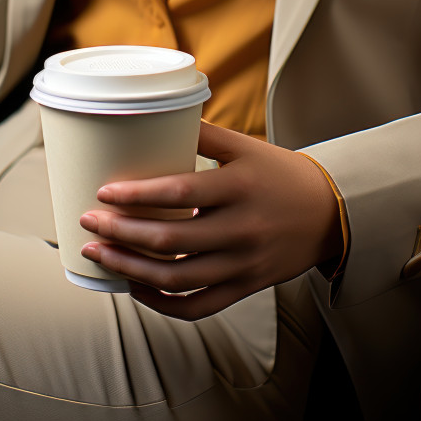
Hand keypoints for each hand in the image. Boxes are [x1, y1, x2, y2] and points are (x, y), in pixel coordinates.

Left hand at [79, 122, 345, 319]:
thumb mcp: (247, 146)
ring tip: (99, 254)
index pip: (179, 194)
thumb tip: (153, 114)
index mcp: (239, 187)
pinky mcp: (246, 286)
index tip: (104, 192)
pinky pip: (198, 306)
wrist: (331, 213)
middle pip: (170, 240)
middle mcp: (241, 228)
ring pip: (176, 278)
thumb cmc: (280, 174)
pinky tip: (135, 286)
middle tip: (89, 221)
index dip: (136, 195)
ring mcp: (243, 263)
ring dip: (130, 269)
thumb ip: (203, 133)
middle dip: (120, 233)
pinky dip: (161, 302)